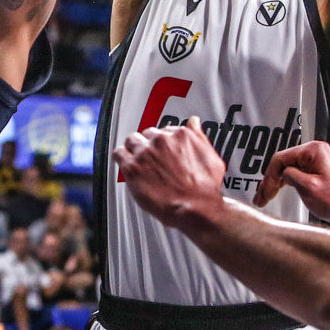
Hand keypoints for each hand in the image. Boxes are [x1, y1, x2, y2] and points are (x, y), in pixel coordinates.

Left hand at [111, 119, 227, 231]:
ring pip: (131, 141)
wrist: (195, 208)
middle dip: (149, 145)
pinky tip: (126, 164)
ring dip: (133, 149)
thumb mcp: (211, 157)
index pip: (164, 129)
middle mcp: (161, 140)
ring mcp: (145, 153)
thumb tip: (194, 122)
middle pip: (147, 134)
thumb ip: (198, 136)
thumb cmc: (204, 188)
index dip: (163, 142)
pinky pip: (119, 154)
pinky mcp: (132, 167)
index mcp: (180, 135)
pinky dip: (121, 158)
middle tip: (152, 159)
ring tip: (138, 161)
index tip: (163, 149)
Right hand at [255, 139, 329, 222]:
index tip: (264, 192)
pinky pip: (293, 173)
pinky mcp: (314, 170)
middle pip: (282, 163)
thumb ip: (288, 175)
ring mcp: (314, 160)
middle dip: (269, 181)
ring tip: (264, 197)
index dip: (269, 176)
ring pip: (285, 169)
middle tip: (261, 196)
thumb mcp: (307, 187)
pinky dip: (283, 183)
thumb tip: (280, 174)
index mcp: (313, 150)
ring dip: (274, 183)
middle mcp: (314, 151)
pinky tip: (275, 192)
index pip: (280, 159)